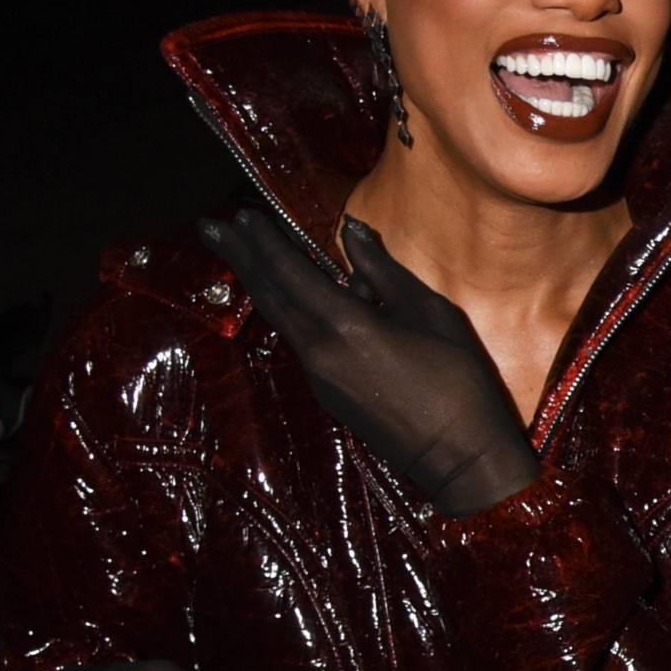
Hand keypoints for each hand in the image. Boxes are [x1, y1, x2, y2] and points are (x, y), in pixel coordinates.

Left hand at [200, 212, 538, 515]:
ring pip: (280, 319)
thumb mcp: (430, 314)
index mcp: (345, 325)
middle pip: (268, 295)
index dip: (264, 241)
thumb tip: (352, 232)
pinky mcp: (327, 393)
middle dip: (240, 257)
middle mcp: (318, 349)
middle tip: (210, 227)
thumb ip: (385, 272)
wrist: (460, 457)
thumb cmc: (459, 380)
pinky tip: (293, 296)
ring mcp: (318, 375)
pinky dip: (288, 310)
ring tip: (240, 255)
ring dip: (258, 283)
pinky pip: (301, 340)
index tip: (242, 213)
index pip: (290, 272)